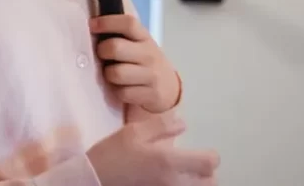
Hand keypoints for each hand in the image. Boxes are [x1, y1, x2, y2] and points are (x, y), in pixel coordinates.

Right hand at [86, 114, 218, 185]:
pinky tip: (174, 180)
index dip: (211, 156)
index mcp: (167, 160)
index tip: (203, 152)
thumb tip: (183, 124)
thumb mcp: (133, 131)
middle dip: (207, 174)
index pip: (208, 163)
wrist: (93, 179)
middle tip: (196, 166)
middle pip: (209, 183)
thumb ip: (161, 126)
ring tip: (187, 175)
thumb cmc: (112, 153)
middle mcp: (172, 182)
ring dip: (198, 183)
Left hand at [91, 14, 180, 112]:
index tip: (92, 25)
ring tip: (115, 74)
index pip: (128, 23)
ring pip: (116, 73)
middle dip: (102, 51)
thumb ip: (120, 35)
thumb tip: (92, 25)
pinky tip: (124, 88)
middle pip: (115, 47)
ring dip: (109, 75)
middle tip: (103, 55)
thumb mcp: (137, 44)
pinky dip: (119, 93)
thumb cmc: (144, 62)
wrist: (168, 87)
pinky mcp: (151, 94)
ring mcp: (152, 75)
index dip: (107, 22)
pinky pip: (122, 93)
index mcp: (144, 37)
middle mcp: (149, 54)